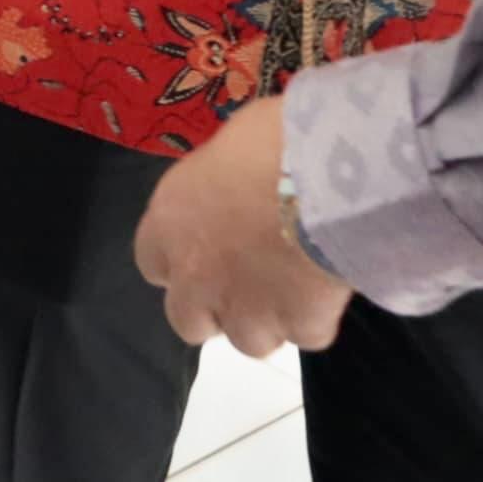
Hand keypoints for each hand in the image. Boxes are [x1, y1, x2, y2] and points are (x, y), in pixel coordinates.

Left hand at [130, 96, 353, 356]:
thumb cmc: (271, 140)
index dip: (181, 260)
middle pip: (188, 321)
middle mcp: (195, 276)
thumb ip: (220, 182)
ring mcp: (245, 310)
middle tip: (250, 281)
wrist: (325, 177)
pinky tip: (329, 285)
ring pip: (248, 341)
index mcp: (170, 223)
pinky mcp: (297, 326)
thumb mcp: (228, 147)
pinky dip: (316, 317)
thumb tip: (237, 181)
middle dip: (216, 309)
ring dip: (268, 321)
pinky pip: (306, 334)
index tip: (209, 247)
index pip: (153, 263)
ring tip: (295, 285)